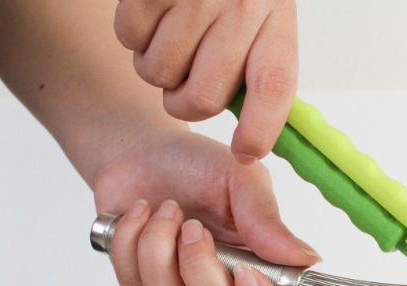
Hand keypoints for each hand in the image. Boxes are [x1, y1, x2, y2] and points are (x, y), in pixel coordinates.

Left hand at [93, 129, 319, 285]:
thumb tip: (307, 259)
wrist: (140, 152)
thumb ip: (268, 222)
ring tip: (166, 209)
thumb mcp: (241, 181)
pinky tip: (142, 216)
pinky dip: (133, 241)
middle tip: (194, 225)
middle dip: (200, 267)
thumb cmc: (198, 166)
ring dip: (160, 245)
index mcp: (264, 268)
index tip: (246, 273)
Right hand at [114, 0, 297, 162]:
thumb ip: (263, 73)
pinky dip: (134, 35)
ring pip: (158, 74)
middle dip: (185, 102)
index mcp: (276, 23)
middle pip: (202, 98)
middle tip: (187, 80)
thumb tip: (254, 145)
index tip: (245, 151)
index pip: (274, 90)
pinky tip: (154, 13)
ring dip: (157, 67)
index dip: (260, 131)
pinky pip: (129, 39)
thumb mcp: (268, 18)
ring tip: (172, 37)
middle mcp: (239, 8)